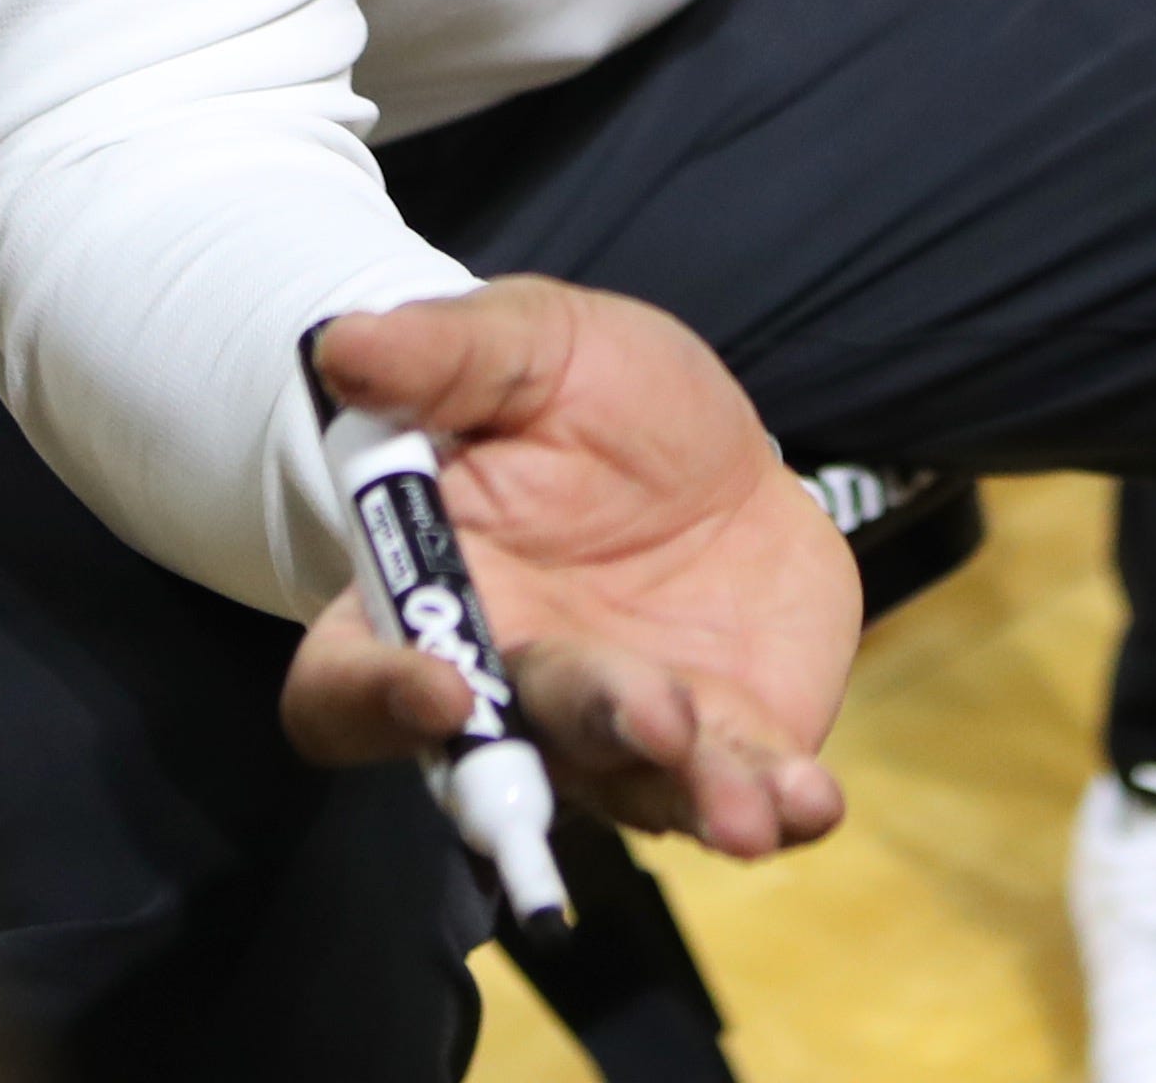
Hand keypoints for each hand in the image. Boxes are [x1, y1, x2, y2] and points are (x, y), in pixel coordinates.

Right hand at [279, 279, 857, 860]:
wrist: (709, 451)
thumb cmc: (586, 397)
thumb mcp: (525, 344)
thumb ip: (440, 353)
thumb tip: (344, 345)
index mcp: (424, 605)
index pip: (347, 688)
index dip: (375, 702)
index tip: (440, 686)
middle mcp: (511, 696)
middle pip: (518, 749)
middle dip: (591, 726)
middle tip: (654, 712)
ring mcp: (621, 739)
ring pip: (637, 792)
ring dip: (690, 802)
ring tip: (747, 810)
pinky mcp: (728, 743)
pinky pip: (746, 793)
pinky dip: (778, 806)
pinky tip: (811, 799)